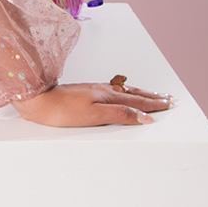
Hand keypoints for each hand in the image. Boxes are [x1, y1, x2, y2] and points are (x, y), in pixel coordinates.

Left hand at [15, 77, 173, 127]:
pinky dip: (126, 91)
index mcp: (108, 97)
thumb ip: (120, 114)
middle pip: (134, 93)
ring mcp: (94, 90)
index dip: (154, 104)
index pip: (137, 101)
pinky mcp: (86, 91)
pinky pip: (114, 90)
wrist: (38, 100)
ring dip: (142, 92)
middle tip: (168, 98)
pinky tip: (123, 92)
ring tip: (153, 94)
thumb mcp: (94, 116)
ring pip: (124, 90)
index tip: (168, 105)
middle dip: (153, 96)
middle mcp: (103, 90)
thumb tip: (144, 117)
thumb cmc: (62, 110)